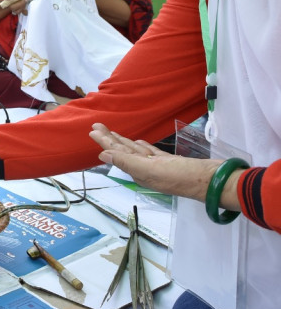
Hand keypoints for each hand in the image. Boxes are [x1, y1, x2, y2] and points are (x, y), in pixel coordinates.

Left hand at [89, 124, 227, 202]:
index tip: (93, 130)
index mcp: (140, 172)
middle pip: (124, 151)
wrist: (216, 182)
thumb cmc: (183, 177)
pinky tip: (137, 142)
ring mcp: (160, 166)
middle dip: (110, 139)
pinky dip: (143, 147)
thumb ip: (127, 162)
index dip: (105, 142)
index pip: (117, 154)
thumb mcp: (151, 170)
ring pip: (136, 151)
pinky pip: (152, 153)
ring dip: (123, 141)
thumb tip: (103, 155)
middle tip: (96, 126)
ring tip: (111, 132)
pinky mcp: (173, 163)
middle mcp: (147, 170)